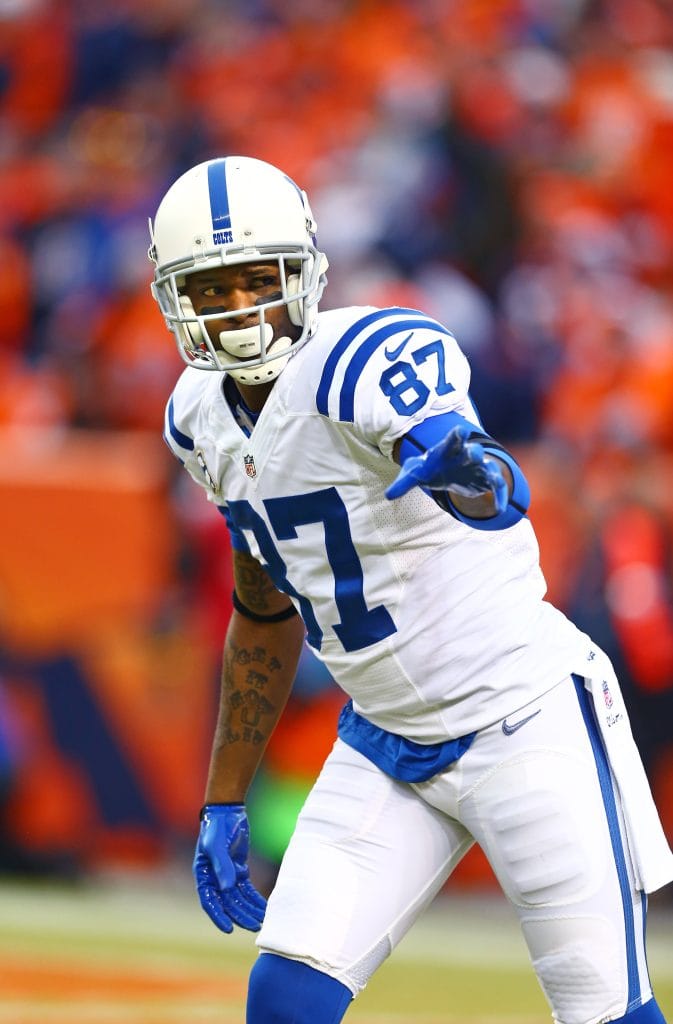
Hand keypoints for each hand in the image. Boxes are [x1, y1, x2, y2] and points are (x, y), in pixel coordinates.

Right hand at [193, 803, 266, 932]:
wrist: (227, 811)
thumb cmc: (217, 827)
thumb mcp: (216, 845)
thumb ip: (222, 866)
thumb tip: (227, 889)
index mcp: (203, 875)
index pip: (209, 901)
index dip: (218, 916)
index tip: (229, 929)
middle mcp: (214, 878)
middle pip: (228, 903)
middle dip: (241, 916)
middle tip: (255, 926)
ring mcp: (227, 875)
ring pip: (239, 899)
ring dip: (250, 910)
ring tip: (262, 921)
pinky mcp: (239, 870)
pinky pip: (247, 889)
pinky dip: (255, 899)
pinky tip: (264, 908)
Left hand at [386, 424, 507, 512]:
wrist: (446, 471)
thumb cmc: (429, 468)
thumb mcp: (413, 473)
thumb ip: (403, 483)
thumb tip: (388, 495)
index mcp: (448, 450)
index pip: (453, 439)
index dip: (457, 435)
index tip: (460, 431)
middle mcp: (466, 455)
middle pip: (472, 452)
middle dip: (474, 453)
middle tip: (475, 453)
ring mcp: (479, 467)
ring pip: (489, 468)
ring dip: (492, 473)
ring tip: (495, 481)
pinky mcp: (486, 480)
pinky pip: (497, 487)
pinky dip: (500, 497)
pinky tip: (499, 509)